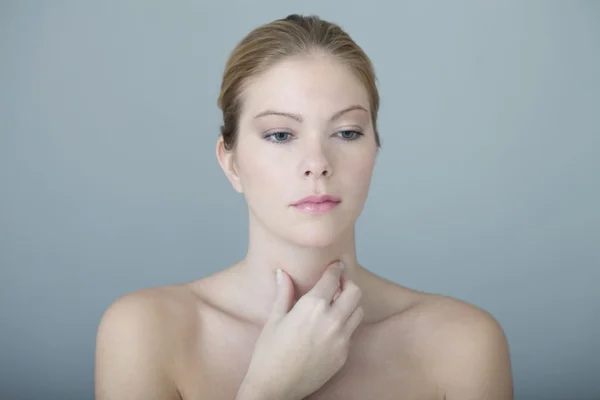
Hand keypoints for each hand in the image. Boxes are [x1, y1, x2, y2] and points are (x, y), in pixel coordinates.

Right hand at [237, 261, 363, 399]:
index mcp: (312, 307)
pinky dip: (345, 325)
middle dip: (347, 285)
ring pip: (358, 311)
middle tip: (336, 286)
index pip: (333, 278)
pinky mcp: (343, 355)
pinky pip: (351, 332)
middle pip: (354, 291)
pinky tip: (329, 328)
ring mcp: (340, 339)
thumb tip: (282, 273)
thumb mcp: (274, 319)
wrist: (275, 388)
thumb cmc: (269, 354)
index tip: (335, 265)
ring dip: (349, 304)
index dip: (335, 269)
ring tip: (335, 306)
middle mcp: (331, 321)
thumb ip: (283, 293)